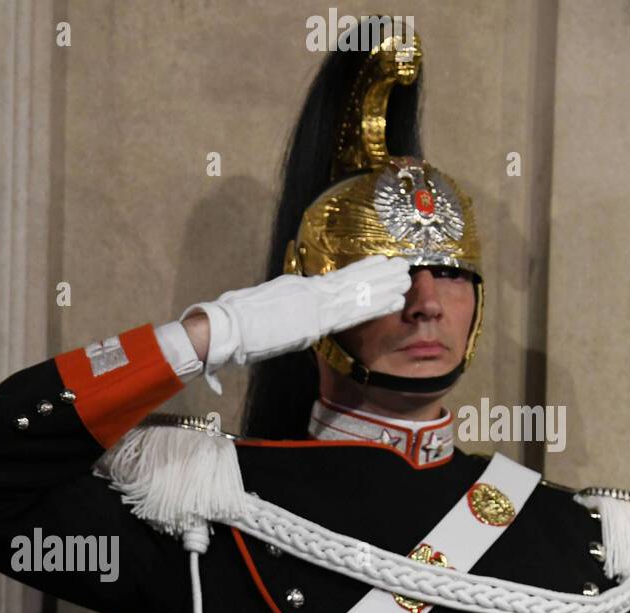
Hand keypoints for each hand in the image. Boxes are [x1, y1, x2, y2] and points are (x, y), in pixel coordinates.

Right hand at [181, 255, 410, 393]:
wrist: (224, 329)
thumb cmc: (231, 326)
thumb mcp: (256, 314)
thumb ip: (276, 314)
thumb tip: (282, 320)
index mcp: (295, 291)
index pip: (334, 283)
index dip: (358, 275)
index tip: (376, 266)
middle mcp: (307, 293)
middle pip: (350, 282)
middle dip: (377, 275)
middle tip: (401, 266)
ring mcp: (312, 304)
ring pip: (356, 291)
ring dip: (383, 284)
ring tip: (406, 276)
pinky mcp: (313, 318)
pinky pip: (351, 310)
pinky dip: (374, 302)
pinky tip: (393, 297)